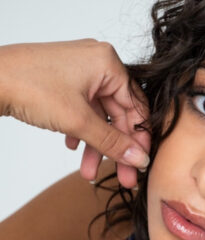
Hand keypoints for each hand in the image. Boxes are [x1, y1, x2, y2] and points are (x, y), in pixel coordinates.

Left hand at [0, 39, 150, 187]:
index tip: (140, 163)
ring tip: (89, 171)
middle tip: (123, 176)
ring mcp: (79, 73)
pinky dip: (80, 132)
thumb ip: (112, 142)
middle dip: (115, 148)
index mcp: (108, 63)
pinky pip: (82, 111)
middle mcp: (97, 64)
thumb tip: (139, 157)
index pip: (135, 106)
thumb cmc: (29, 86)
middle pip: (117, 114)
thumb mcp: (78, 121)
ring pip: (98, 116)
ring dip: (95, 145)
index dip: (139, 138)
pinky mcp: (64, 82)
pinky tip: (72, 147)